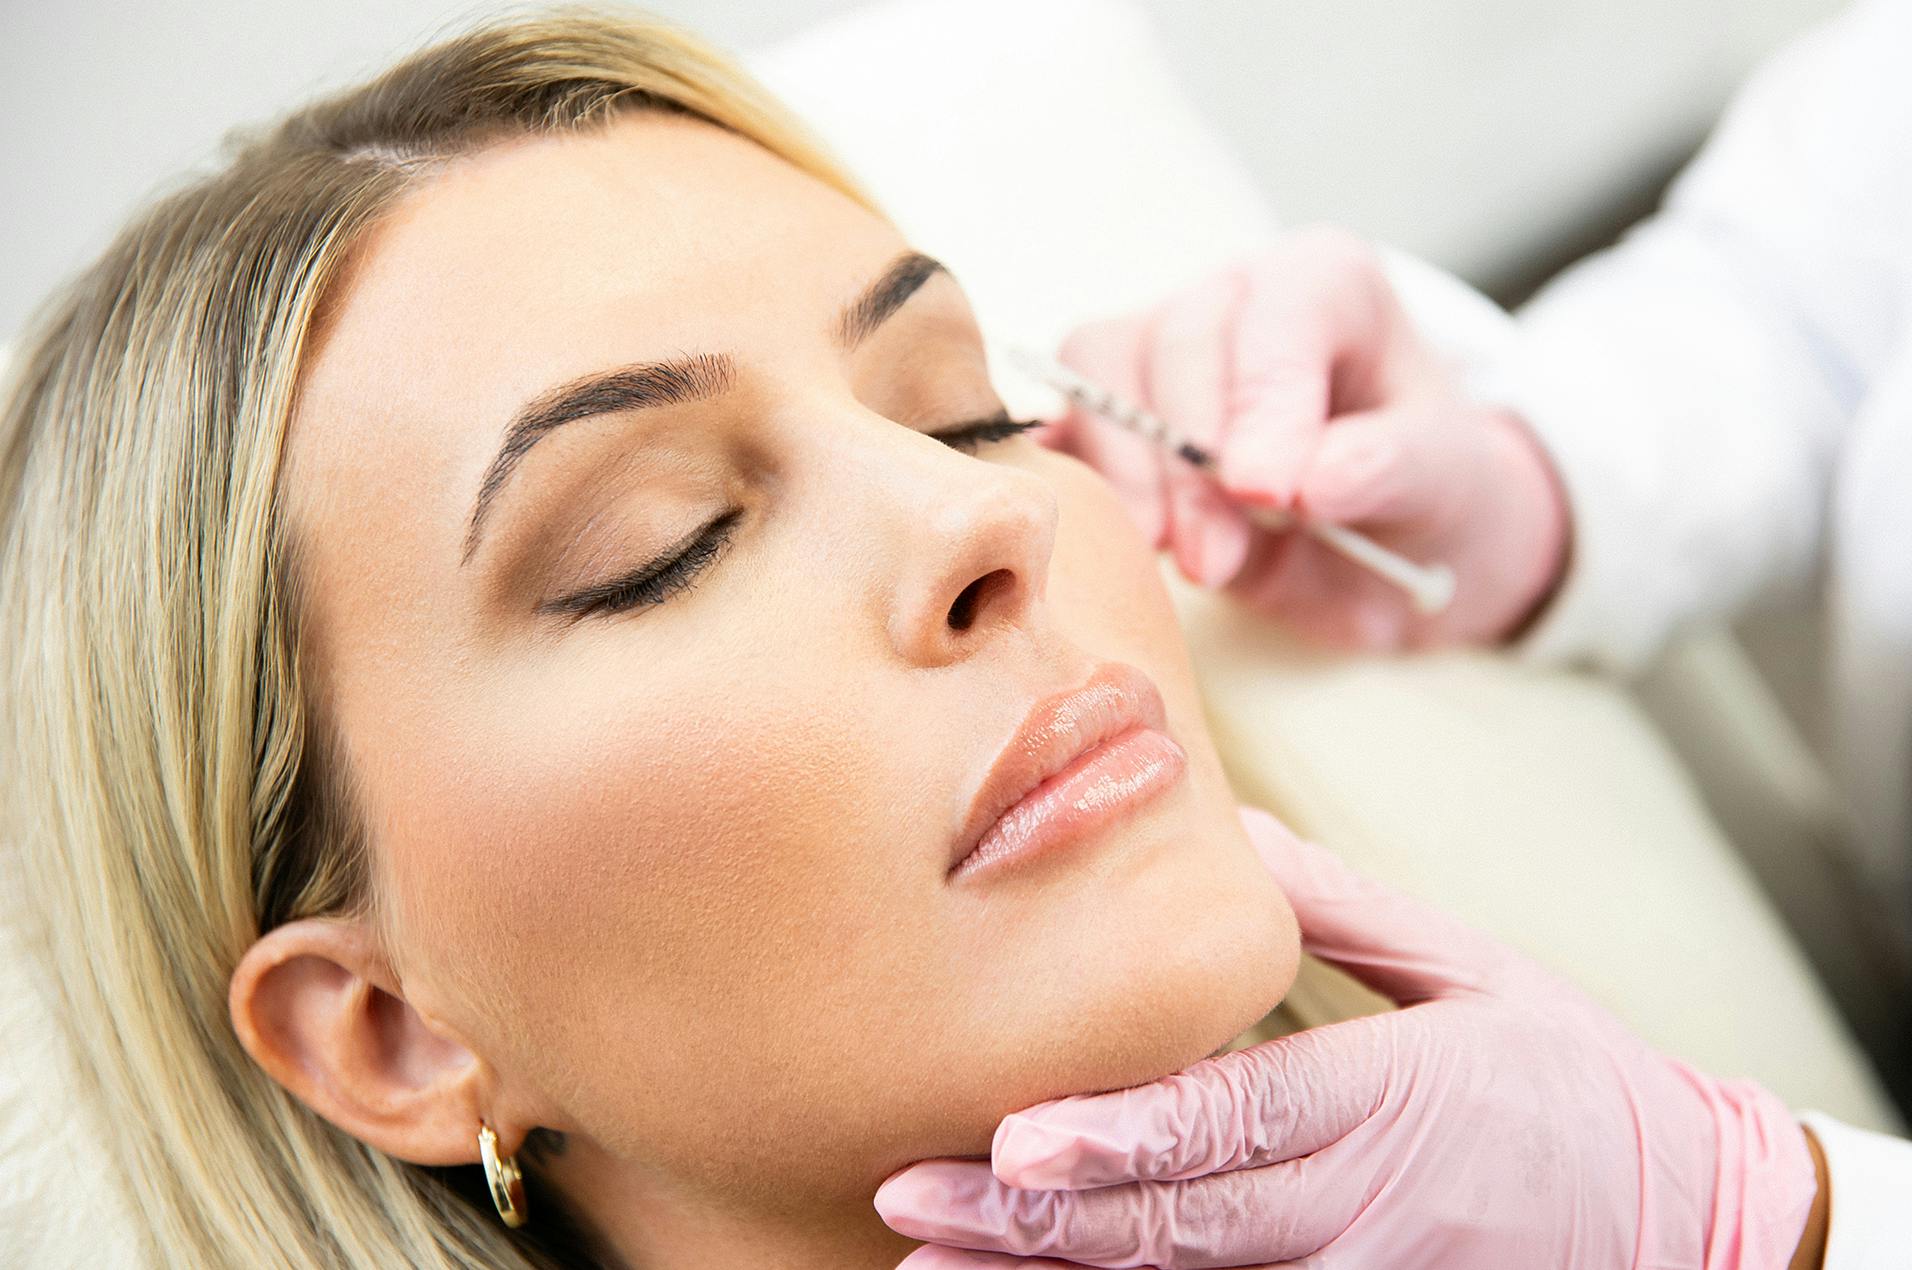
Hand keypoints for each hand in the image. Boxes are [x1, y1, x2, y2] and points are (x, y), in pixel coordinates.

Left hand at [875, 805, 1821, 1269]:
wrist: (1692, 1222)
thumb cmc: (1568, 1080)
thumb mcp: (1469, 969)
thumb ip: (1335, 908)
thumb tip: (1219, 832)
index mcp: (1381, 1100)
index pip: (1232, 1120)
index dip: (1121, 1138)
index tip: (1018, 1142)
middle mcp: (1355, 1206)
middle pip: (1176, 1218)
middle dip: (1032, 1217)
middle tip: (910, 1195)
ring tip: (929, 1260)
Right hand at [1035, 226, 1568, 649]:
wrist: (1390, 547)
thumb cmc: (1426, 493)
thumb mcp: (1448, 483)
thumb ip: (1388, 467)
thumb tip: (1309, 483)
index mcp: (1326, 286)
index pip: (1277, 314)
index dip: (1263, 403)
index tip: (1268, 495)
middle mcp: (1235, 297)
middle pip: (1177, 342)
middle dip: (1190, 463)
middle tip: (1218, 561)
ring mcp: (1161, 349)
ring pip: (1100, 373)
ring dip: (1130, 477)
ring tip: (1185, 561)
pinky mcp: (1110, 412)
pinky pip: (1063, 422)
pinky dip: (1083, 482)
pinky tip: (1124, 539)